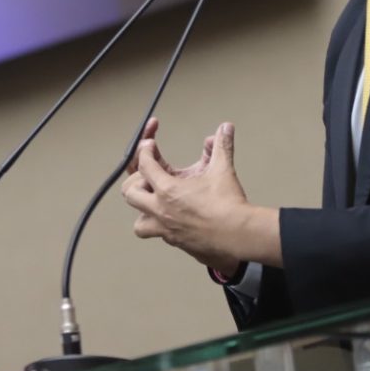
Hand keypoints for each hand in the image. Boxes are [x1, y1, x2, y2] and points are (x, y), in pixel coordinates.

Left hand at [121, 121, 249, 274]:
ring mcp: (166, 230)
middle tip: (149, 171)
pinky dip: (161, 224)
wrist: (238, 236)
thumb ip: (221, 146)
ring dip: (143, 210)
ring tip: (155, 200)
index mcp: (167, 191)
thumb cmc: (228, 206)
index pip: (143, 165)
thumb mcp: (222, 169)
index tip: (150, 144)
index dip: (145, 151)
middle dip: (136, 180)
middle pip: (130, 193)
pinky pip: (158, 234)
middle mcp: (161, 211)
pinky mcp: (176, 242)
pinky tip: (174, 216)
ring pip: (139, 223)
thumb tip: (225, 128)